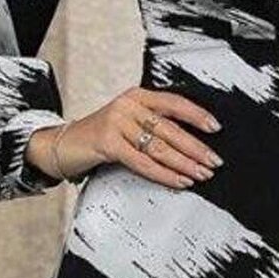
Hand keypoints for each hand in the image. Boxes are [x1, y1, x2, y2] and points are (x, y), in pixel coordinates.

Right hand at [26, 87, 221, 189]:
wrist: (62, 144)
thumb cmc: (101, 136)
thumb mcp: (127, 123)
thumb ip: (152, 126)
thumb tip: (191, 144)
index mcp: (137, 96)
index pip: (173, 102)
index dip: (196, 115)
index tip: (216, 128)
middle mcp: (127, 105)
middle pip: (170, 129)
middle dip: (195, 148)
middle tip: (214, 162)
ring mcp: (116, 122)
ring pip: (159, 147)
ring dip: (184, 164)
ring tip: (201, 174)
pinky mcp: (107, 142)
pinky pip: (143, 162)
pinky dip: (164, 174)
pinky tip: (179, 181)